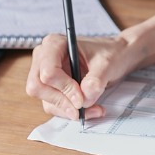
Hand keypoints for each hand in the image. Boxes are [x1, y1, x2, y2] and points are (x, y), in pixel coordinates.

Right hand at [26, 33, 142, 119]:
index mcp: (55, 44)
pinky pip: (54, 106)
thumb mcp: (107, 63)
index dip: (64, 88)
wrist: (117, 56)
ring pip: (46, 100)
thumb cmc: (111, 52)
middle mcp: (45, 58)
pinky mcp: (52, 88)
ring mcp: (46, 74)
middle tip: (82, 108)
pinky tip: (90, 109)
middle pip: (38, 87)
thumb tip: (84, 100)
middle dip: (62, 101)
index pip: (48, 71)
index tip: (81, 98)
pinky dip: (70, 111)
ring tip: (94, 109)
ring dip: (69, 110)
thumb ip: (95, 81)